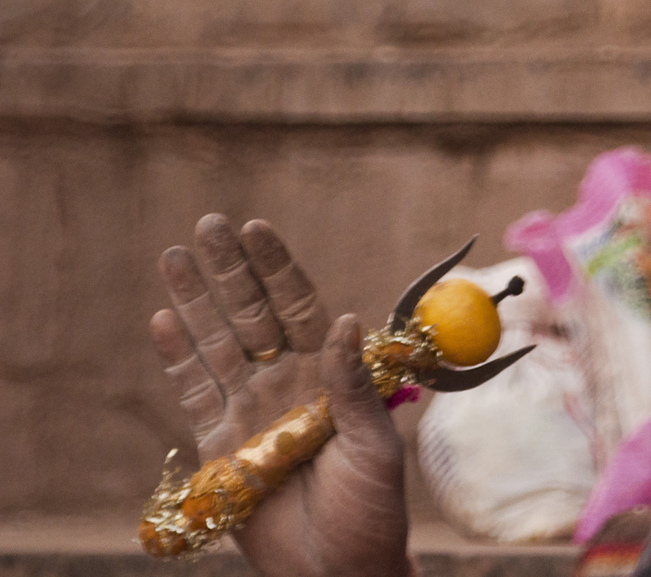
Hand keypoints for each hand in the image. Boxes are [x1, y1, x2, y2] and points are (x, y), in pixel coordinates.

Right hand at [149, 214, 411, 576]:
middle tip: (207, 224)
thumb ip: (353, 386)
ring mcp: (250, 411)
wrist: (338, 568)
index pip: (299, 307)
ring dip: (195, 301)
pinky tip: (162, 319)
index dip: (277, 268)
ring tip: (173, 256)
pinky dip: (177, 357)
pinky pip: (194, 393)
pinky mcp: (220, 446)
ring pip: (216, 344)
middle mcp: (287, 383)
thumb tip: (343, 320)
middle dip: (230, 270)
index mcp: (330, 375)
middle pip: (251, 315)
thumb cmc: (372, 509)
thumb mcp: (373, 445)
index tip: (257, 227)